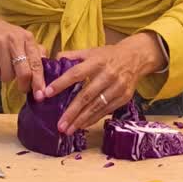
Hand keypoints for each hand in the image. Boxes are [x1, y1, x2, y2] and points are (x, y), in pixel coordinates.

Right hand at [0, 4, 47, 96]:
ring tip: (3, 67)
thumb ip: (35, 51)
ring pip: (7, 75)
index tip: (40, 95)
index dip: (39, 82)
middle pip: (24, 72)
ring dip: (5, 77)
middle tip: (22, 88)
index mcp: (27, 38)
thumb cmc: (4, 33)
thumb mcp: (22, 38)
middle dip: (23, 85)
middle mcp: (14, 39)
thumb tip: (48, 66)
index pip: (37, 64)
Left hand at [43, 33, 165, 133]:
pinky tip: (82, 125)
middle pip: (86, 96)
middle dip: (72, 112)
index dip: (61, 83)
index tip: (46, 93)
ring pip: (96, 106)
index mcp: (97, 62)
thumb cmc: (109, 55)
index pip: (76, 73)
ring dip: (81, 120)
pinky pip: (106, 111)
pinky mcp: (124, 97)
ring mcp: (117, 87)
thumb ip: (72, 56)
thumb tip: (53, 61)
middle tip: (60, 124)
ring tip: (68, 130)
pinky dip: (93, 119)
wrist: (136, 57)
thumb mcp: (91, 51)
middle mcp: (108, 75)